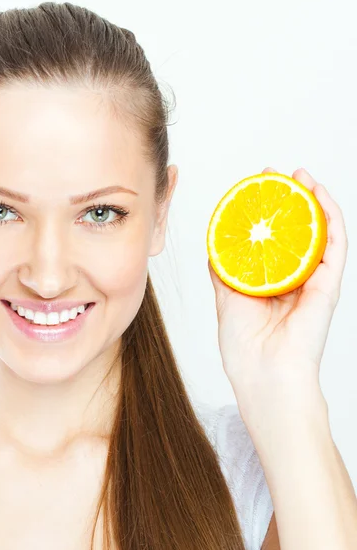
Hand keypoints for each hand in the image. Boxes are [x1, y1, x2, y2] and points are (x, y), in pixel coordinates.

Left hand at [208, 167, 347, 410]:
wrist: (262, 374)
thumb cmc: (244, 348)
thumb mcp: (227, 301)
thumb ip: (225, 274)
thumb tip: (215, 247)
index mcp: (273, 283)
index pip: (274, 239)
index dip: (267, 213)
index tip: (255, 190)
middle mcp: (295, 279)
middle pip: (297, 230)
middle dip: (288, 199)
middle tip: (275, 175)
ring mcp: (314, 281)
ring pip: (320, 232)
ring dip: (313, 199)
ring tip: (299, 176)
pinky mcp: (329, 286)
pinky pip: (334, 245)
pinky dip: (330, 218)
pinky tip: (319, 196)